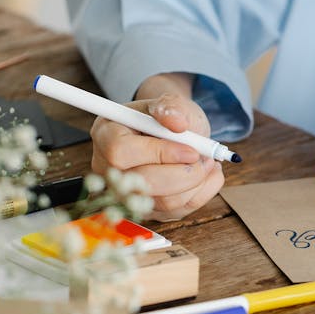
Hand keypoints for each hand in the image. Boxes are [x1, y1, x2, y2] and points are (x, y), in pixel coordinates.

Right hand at [89, 73, 223, 220]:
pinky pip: (178, 211)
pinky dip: (202, 193)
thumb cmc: (167, 118)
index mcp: (106, 134)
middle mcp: (110, 169)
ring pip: (164, 202)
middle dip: (184, 174)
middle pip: (143, 183)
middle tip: (206, 158)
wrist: (174, 133)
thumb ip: (172, 107)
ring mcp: (127, 193)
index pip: (122, 152)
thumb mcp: (170, 102)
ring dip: (197, 183)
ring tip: (207, 161)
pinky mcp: (149, 210)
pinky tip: (207, 174)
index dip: (159, 153)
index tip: (191, 149)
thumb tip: (178, 122)